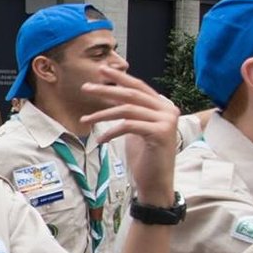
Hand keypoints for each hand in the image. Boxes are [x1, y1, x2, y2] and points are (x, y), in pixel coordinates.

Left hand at [83, 68, 180, 204]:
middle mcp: (168, 110)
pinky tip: (100, 140)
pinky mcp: (160, 133)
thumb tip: (111, 95)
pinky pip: (129, 126)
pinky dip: (111, 131)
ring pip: (127, 109)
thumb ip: (130, 112)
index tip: (101, 70)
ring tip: (85, 120)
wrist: (155, 183)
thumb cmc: (144, 157)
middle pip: (132, 94)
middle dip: (106, 89)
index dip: (120, 78)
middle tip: (85, 88)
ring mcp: (167, 121)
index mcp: (163, 106)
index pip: (138, 86)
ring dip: (102, 113)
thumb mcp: (136, 129)